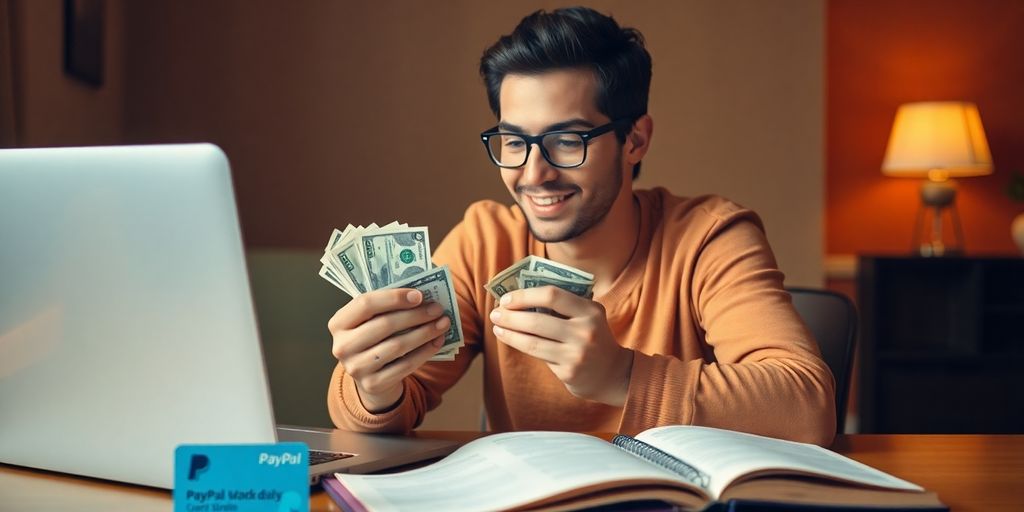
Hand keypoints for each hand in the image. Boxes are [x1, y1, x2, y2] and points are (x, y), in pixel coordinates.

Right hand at [328, 289, 450, 412]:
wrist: (369, 375)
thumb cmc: (373, 338)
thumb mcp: (369, 320)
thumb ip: (386, 306)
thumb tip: (421, 295)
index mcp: (338, 323)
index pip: (365, 304)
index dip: (394, 297)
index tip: (419, 295)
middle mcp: (343, 346)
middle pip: (384, 325)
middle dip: (415, 315)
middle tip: (437, 309)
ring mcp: (356, 368)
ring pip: (398, 346)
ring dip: (425, 333)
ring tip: (442, 323)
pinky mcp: (373, 384)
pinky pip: (405, 365)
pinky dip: (425, 351)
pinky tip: (438, 341)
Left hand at [489, 287, 632, 405]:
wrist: (614, 373)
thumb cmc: (592, 337)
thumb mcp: (588, 315)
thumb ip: (564, 305)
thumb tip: (521, 297)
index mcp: (590, 310)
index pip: (552, 295)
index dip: (525, 295)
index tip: (506, 298)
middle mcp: (585, 331)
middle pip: (537, 320)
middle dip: (511, 316)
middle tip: (495, 313)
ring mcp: (577, 353)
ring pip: (533, 342)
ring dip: (510, 333)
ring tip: (497, 328)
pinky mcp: (569, 372)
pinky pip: (539, 356)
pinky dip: (522, 346)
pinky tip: (512, 340)